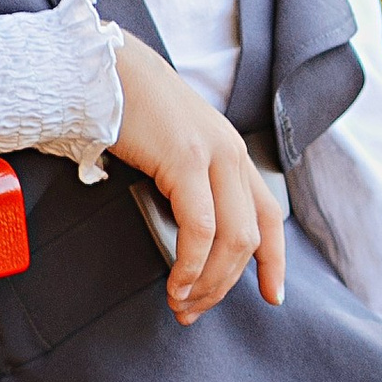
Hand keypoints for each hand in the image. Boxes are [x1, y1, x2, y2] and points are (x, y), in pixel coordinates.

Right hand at [107, 35, 285, 321]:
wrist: (107, 71)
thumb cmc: (130, 112)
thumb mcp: (174, 151)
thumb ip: (189, 186)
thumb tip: (186, 242)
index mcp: (233, 153)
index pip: (270, 215)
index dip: (275, 260)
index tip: (273, 296)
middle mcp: (232, 154)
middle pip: (250, 237)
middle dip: (226, 284)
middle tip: (195, 310)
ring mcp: (213, 155)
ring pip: (231, 239)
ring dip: (208, 282)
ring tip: (182, 303)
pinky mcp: (186, 161)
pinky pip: (200, 229)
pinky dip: (191, 264)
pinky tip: (176, 281)